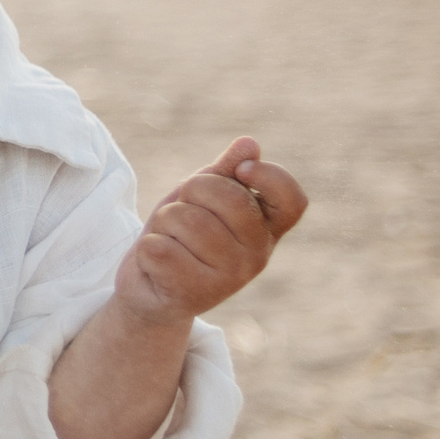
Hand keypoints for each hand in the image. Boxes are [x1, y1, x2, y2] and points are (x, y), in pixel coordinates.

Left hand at [114, 137, 307, 325]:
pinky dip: (148, 247)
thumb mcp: (203, 196)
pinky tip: (157, 263)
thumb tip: (249, 144)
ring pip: (186, 220)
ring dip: (165, 221)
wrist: (150, 287)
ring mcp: (228, 279)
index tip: (242, 170)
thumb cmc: (183, 234)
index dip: (270, 176)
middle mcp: (257, 257)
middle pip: (228, 198)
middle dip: (193, 191)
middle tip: (184, 209)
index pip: (292, 200)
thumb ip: (225, 171)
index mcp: (267, 229)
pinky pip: (159, 248)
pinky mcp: (193, 294)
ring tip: (170, 238)